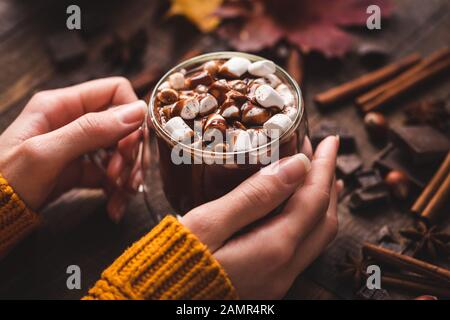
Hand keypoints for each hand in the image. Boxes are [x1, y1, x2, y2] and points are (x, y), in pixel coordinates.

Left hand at [0, 77, 146, 221]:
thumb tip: (137, 110)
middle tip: (126, 176)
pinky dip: (118, 189)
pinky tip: (115, 205)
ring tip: (122, 194)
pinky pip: (112, 174)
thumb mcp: (46, 154)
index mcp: (62, 105)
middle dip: (131, 152)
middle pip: (124, 124)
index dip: (130, 117)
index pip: (115, 92)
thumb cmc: (6, 182)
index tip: (129, 147)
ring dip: (128, 173)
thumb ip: (91, 130)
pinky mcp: (82, 169)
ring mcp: (79, 146)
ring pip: (122, 150)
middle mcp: (74, 121)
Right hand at [181, 136, 340, 298]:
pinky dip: (308, 220)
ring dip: (321, 203)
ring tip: (319, 177)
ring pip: (317, 236)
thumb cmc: (175, 262)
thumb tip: (296, 166)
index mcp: (273, 247)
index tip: (327, 140)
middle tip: (322, 153)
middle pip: (324, 219)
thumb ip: (254, 195)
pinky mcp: (268, 283)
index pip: (314, 199)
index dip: (323, 166)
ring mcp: (278, 280)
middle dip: (327, 182)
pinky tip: (296, 209)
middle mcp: (284, 268)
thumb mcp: (210, 223)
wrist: (160, 302)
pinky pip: (302, 248)